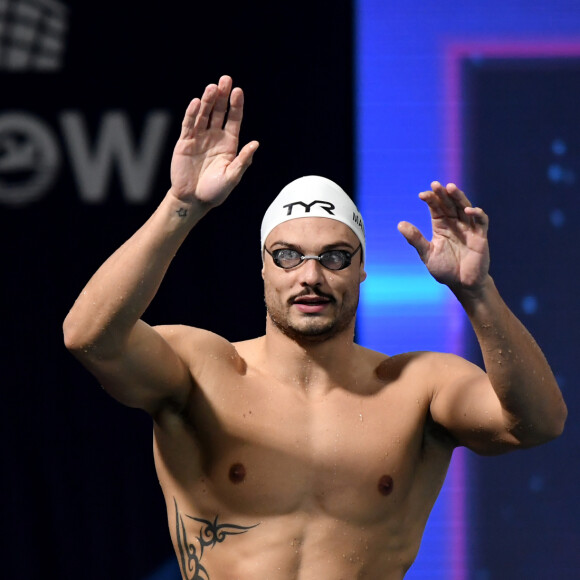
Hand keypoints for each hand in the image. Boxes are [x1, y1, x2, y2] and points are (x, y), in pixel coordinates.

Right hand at [169, 75, 258, 206]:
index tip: (238, 91)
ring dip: (207, 101)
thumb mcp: (232, 177)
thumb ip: (243, 161)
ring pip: (203, 115)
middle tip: (225, 79)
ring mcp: (199, 138)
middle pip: (218, 112)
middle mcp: (214, 137)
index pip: (233, 119)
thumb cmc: (215, 191)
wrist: (194, 200)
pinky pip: (189, 125)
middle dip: (221, 96)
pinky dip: (192, 114)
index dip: (235, 105)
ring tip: (211, 88)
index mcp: (229, 144)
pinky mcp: (185, 142)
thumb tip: (255, 144)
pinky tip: (195, 102)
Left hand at [397, 182, 489, 289]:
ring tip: (450, 188)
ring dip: (458, 197)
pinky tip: (467, 209)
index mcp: (441, 227)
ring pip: (464, 207)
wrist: (462, 284)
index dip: (430, 200)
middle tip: (435, 184)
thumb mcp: (427, 254)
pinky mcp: (481, 236)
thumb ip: (416, 239)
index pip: (436, 208)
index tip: (422, 195)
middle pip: (449, 204)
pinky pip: (481, 220)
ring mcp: (468, 228)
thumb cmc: (444, 269)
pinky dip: (476, 213)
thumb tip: (400, 224)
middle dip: (443, 194)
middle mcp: (455, 224)